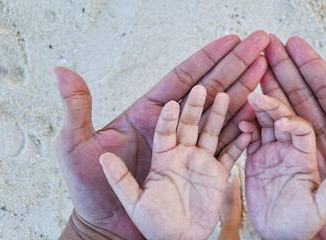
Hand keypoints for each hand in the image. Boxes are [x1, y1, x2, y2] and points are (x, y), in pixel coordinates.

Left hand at [55, 31, 268, 238]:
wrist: (109, 232)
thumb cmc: (89, 192)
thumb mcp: (74, 147)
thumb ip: (77, 109)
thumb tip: (61, 70)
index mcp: (150, 117)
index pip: (183, 79)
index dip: (208, 59)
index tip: (230, 41)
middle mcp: (177, 130)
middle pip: (211, 91)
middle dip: (235, 66)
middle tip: (259, 44)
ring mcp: (193, 151)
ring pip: (225, 115)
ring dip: (246, 92)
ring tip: (264, 72)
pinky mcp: (206, 173)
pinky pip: (230, 149)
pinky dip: (245, 133)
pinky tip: (259, 115)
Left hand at [99, 86, 251, 238]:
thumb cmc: (142, 221)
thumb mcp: (128, 201)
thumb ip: (118, 178)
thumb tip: (104, 157)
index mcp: (160, 153)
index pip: (165, 125)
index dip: (170, 114)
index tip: (175, 102)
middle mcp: (181, 152)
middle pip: (191, 122)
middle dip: (199, 103)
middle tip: (206, 86)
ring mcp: (200, 162)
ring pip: (213, 132)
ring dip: (221, 114)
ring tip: (230, 94)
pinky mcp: (216, 175)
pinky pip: (230, 155)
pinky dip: (239, 142)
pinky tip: (248, 128)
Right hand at [244, 92, 325, 239]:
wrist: (280, 236)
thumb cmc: (303, 225)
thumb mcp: (323, 207)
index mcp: (307, 157)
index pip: (303, 129)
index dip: (293, 121)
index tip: (281, 122)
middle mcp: (291, 150)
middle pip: (282, 119)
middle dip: (272, 105)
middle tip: (258, 96)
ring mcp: (273, 153)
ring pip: (265, 124)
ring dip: (257, 111)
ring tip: (247, 101)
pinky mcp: (256, 159)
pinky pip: (250, 138)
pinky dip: (245, 128)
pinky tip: (240, 123)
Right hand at [262, 35, 325, 238]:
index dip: (312, 69)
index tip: (295, 46)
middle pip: (303, 101)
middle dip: (284, 73)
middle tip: (267, 48)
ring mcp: (311, 166)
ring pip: (283, 121)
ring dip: (266, 95)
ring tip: (251, 72)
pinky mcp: (294, 184)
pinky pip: (270, 152)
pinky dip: (255, 131)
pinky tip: (242, 114)